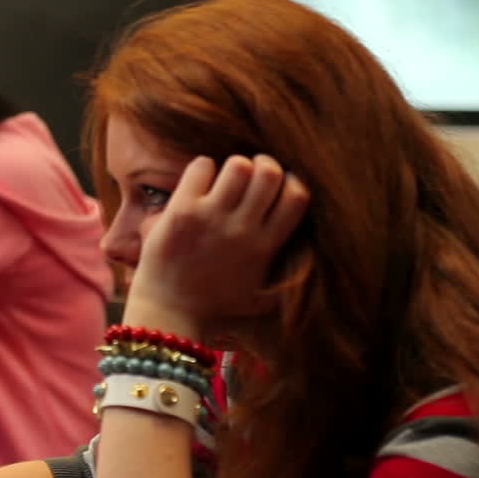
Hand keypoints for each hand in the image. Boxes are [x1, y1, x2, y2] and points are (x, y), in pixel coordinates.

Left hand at [125, 154, 308, 338]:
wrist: (170, 312)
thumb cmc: (216, 305)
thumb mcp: (262, 297)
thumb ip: (286, 277)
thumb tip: (309, 257)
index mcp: (265, 247)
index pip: (297, 197)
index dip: (291, 182)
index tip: (277, 187)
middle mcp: (242, 230)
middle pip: (270, 172)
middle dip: (263, 165)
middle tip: (250, 175)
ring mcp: (211, 218)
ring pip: (237, 165)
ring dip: (232, 166)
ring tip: (223, 181)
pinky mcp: (182, 211)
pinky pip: (202, 166)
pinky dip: (202, 168)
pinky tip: (198, 184)